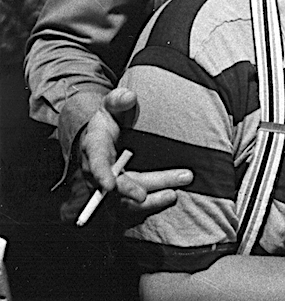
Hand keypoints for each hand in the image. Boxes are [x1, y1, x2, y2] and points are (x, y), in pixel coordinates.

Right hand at [78, 88, 192, 219]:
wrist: (105, 134)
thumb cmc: (111, 117)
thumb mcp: (112, 104)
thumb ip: (119, 99)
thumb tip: (129, 96)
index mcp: (94, 147)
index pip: (95, 162)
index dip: (101, 174)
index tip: (110, 186)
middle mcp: (98, 171)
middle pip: (118, 184)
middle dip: (141, 187)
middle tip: (170, 189)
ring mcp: (109, 184)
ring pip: (125, 200)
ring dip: (150, 199)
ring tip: (173, 194)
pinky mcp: (120, 193)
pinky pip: (132, 204)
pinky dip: (151, 202)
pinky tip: (170, 195)